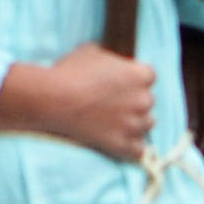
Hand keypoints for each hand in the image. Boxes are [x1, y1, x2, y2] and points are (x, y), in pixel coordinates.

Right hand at [0, 44, 158, 163]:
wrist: (53, 99)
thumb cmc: (70, 72)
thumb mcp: (92, 51)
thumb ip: (111, 59)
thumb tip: (111, 64)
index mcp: (139, 75)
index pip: (149, 76)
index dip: (134, 79)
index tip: (121, 82)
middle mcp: (143, 100)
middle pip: (148, 101)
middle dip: (134, 101)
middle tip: (113, 102)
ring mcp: (133, 124)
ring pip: (147, 124)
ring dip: (135, 122)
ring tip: (115, 121)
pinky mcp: (121, 144)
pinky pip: (138, 151)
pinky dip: (132, 147)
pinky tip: (121, 141)